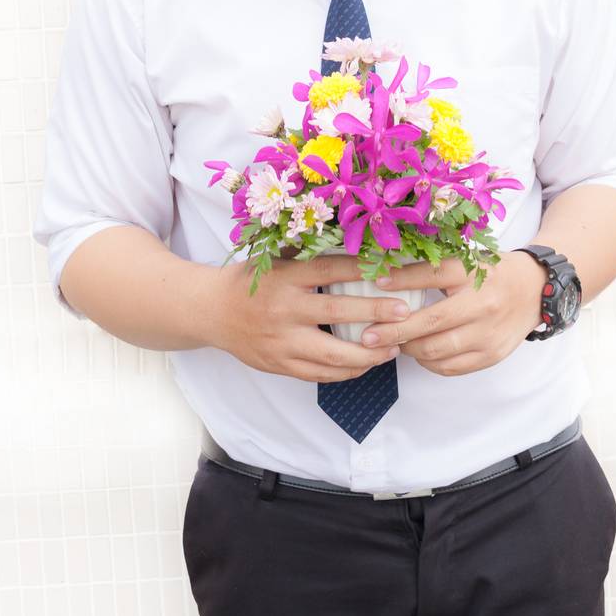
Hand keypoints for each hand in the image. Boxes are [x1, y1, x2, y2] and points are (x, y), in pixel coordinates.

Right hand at [212, 253, 410, 383]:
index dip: (362, 270)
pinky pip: (319, 374)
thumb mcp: (274, 257)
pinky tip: (366, 364)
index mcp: (284, 276)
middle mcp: (283, 309)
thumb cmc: (250, 279)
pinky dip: (346, 372)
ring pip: (331, 355)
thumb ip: (308, 252)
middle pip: (336, 313)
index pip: (329, 270)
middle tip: (404, 314)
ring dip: (367, 354)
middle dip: (375, 314)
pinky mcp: (278, 365)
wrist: (211, 311)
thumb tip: (355, 240)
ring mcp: (280, 342)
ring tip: (393, 347)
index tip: (392, 270)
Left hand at [355, 252, 544, 376]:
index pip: (433, 276)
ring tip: (393, 343)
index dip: (403, 280)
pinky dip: (429, 362)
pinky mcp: (492, 355)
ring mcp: (488, 334)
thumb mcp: (465, 261)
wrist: (535, 290)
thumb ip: (430, 269)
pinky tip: (419, 352)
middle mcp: (482, 304)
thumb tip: (385, 276)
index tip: (376, 284)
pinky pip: (451, 367)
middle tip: (368, 335)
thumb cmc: (492, 273)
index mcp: (474, 274)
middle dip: (395, 331)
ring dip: (409, 349)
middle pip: (431, 322)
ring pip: (437, 350)